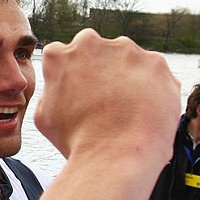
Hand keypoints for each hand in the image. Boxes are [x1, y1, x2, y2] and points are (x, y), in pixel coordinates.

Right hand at [34, 30, 178, 162]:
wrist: (115, 156)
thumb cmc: (77, 142)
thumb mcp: (44, 117)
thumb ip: (51, 91)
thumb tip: (59, 85)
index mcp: (59, 56)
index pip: (63, 55)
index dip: (73, 75)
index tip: (81, 92)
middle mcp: (91, 43)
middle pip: (97, 51)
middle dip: (101, 69)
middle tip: (106, 101)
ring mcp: (126, 50)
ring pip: (128, 60)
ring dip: (128, 77)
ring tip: (128, 110)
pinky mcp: (155, 63)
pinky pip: (154, 73)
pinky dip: (153, 88)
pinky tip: (145, 111)